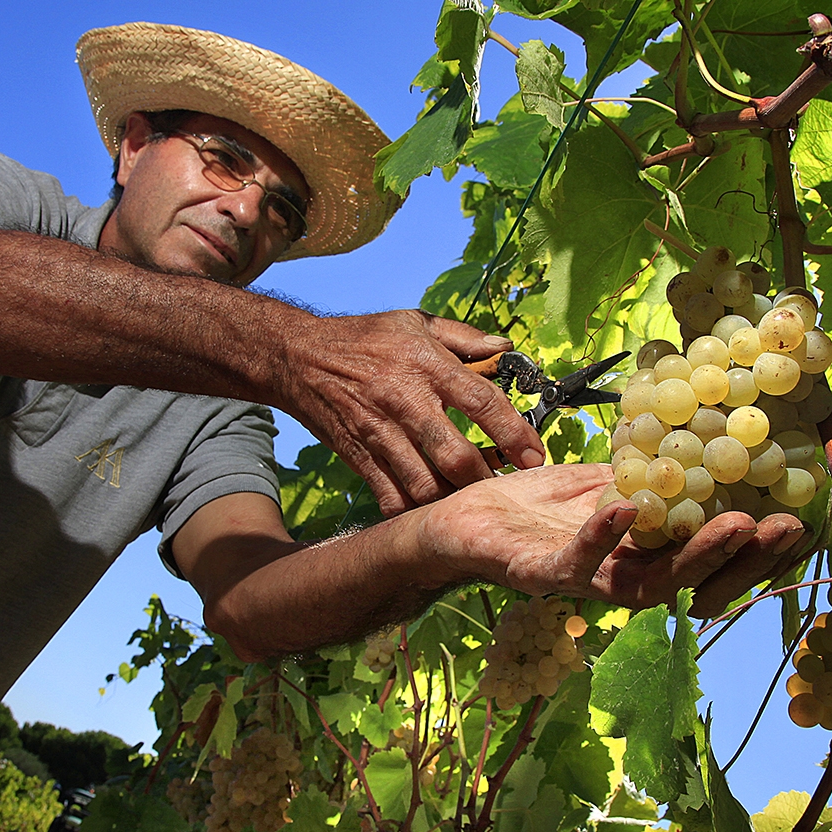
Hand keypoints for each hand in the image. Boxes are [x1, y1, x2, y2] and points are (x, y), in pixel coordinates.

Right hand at [276, 310, 545, 515]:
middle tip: (506, 486)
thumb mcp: (414, 321)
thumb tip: (506, 349)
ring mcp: (378, 432)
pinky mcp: (358, 456)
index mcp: (425, 363)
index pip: (480, 400)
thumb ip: (464, 337)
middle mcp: (403, 400)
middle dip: (487, 477)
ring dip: (453, 498)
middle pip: (454, 453)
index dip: (513, 432)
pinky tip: (431, 507)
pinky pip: (390, 495)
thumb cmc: (363, 338)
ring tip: (472, 501)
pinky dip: (414, 509)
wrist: (297, 357)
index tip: (534, 454)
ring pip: (424, 483)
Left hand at [418, 464, 806, 615]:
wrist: (453, 518)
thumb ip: (644, 479)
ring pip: (647, 584)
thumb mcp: (596, 482)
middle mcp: (616, 576)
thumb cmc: (527, 504)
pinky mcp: (535, 574)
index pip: (703, 559)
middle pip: (689, 578)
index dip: (747, 549)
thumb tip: (701, 447)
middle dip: (738, 556)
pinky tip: (629, 510)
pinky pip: (575, 565)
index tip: (791, 519)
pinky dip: (603, 539)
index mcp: (636, 554)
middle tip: (778, 527)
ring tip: (731, 524)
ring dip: (692, 556)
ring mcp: (579, 580)